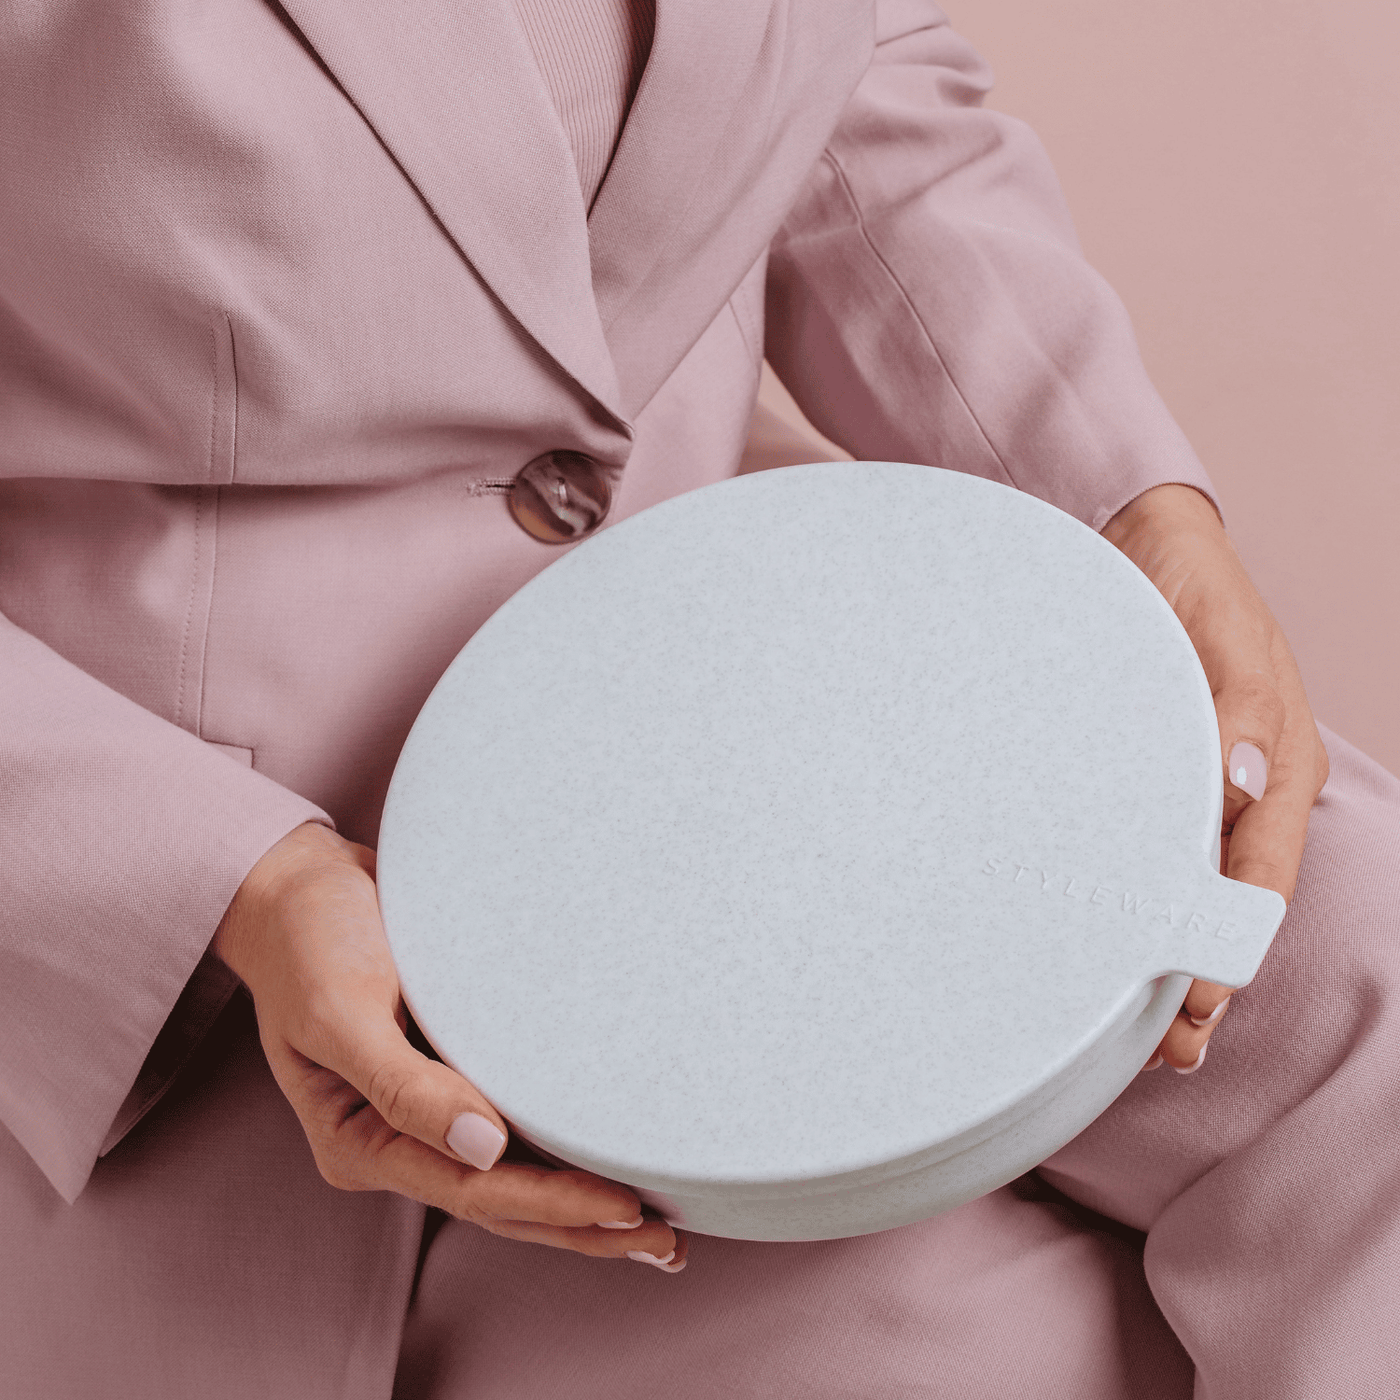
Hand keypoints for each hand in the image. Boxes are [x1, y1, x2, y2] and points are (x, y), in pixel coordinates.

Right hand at [213, 822, 687, 1270]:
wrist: (299, 885)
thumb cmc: (310, 941)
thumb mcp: (341, 1011)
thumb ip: (404, 1086)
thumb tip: (486, 1150)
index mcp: (361, 1142)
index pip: (472, 1191)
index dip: (552, 1205)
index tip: (623, 1209)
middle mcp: (397, 1140)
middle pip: (502, 1203)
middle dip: (582, 1228)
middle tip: (665, 1243)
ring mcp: (426, 1112)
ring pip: (515, 1176)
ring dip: (580, 1203)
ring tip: (656, 1229)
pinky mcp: (451, 1074)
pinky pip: (516, 1126)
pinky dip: (563, 1148)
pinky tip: (612, 1157)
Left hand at [1102, 484, 1328, 1072]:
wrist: (1143, 544)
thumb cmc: (1189, 588)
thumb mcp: (1221, 637)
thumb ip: (1239, 707)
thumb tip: (1248, 783)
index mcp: (1278, 768)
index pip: (1260, 877)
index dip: (1230, 944)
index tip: (1198, 1003)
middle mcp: (1244, 791)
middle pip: (1227, 901)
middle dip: (1201, 975)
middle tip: (1167, 1048)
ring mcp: (1198, 787)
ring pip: (1188, 887)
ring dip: (1167, 952)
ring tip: (1139, 1029)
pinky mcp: (1151, 775)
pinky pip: (1149, 852)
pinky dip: (1135, 902)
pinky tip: (1105, 940)